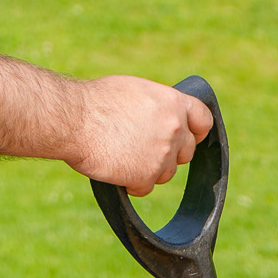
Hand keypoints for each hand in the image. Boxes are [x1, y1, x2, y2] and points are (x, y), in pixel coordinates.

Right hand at [66, 76, 213, 196]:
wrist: (73, 120)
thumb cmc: (95, 101)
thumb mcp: (135, 90)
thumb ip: (158, 106)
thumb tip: (165, 117)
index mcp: (173, 102)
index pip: (204, 120)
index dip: (197, 131)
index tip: (190, 137)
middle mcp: (174, 128)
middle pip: (185, 152)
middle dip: (168, 153)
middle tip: (141, 147)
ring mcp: (162, 154)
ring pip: (166, 173)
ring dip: (148, 169)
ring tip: (121, 154)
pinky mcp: (146, 176)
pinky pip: (145, 187)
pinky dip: (131, 183)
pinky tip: (114, 167)